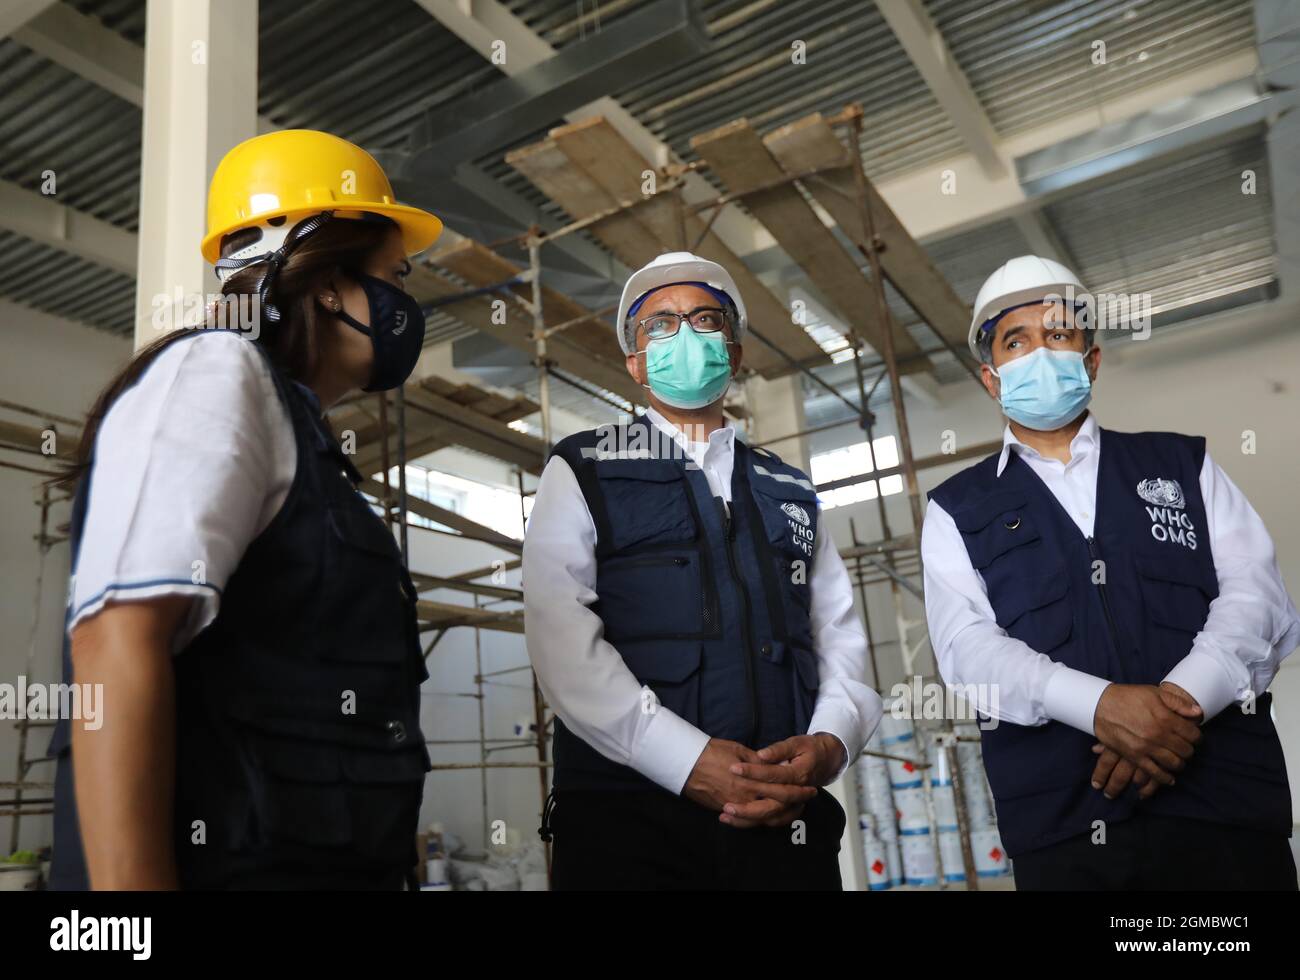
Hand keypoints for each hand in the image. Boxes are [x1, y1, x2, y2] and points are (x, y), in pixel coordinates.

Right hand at [682, 738, 816, 826]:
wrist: (687, 762)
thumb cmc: (712, 752)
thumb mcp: (738, 750)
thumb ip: (757, 761)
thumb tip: (771, 766)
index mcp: (751, 780)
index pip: (781, 788)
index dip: (797, 790)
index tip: (810, 788)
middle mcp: (746, 796)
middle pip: (776, 805)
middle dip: (794, 804)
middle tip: (807, 800)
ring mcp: (736, 805)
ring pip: (764, 818)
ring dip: (780, 816)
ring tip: (792, 811)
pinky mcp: (725, 809)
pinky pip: (747, 821)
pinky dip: (760, 821)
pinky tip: (768, 818)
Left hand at [716, 733, 842, 828]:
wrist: (826, 761)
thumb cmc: (808, 749)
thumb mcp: (796, 743)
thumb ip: (778, 750)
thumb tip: (760, 755)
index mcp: (798, 775)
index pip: (772, 775)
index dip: (752, 772)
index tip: (732, 768)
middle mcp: (796, 794)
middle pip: (771, 805)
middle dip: (746, 808)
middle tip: (725, 805)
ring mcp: (794, 804)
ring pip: (770, 818)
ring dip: (748, 820)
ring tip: (725, 816)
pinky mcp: (789, 810)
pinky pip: (772, 822)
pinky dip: (755, 823)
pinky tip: (737, 821)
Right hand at [1092, 683, 1201, 790]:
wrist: (1100, 705)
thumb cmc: (1128, 697)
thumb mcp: (1154, 693)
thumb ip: (1178, 702)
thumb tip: (1198, 712)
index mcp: (1166, 719)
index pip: (1193, 735)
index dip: (1196, 736)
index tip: (1193, 737)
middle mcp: (1159, 735)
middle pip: (1186, 751)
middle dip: (1189, 750)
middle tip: (1185, 748)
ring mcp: (1147, 748)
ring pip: (1174, 763)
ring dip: (1179, 764)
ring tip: (1178, 760)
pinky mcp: (1135, 756)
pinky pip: (1155, 773)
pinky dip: (1164, 778)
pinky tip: (1169, 779)